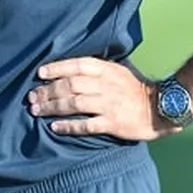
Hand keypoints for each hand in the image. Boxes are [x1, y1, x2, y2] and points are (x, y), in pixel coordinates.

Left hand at [27, 57, 181, 140]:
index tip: (40, 74)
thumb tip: (69, 69)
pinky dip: (69, 126)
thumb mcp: (118, 71)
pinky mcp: (112, 123)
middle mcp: (105, 85)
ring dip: (53, 107)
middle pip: (70, 85)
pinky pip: (86, 124)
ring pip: (74, 103)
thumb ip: (97, 69)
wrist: (160, 108)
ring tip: (37, 111)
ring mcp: (108, 104)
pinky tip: (55, 127)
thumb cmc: (135, 89)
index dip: (57, 68)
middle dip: (48, 91)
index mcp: (106, 70)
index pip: (77, 65)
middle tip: (32, 97)